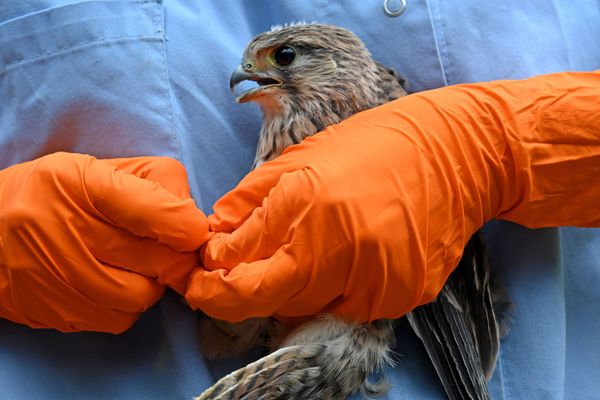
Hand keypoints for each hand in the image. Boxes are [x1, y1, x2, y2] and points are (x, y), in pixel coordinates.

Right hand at [0, 152, 208, 332]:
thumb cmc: (53, 193)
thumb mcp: (97, 168)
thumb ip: (152, 183)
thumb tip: (192, 221)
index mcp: (79, 182)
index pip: (156, 210)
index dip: (187, 225)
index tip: (190, 229)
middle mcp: (62, 228)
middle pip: (156, 259)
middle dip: (176, 258)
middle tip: (171, 251)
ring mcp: (53, 276)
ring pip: (140, 296)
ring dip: (152, 284)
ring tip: (138, 268)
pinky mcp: (50, 310)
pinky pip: (117, 319)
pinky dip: (127, 306)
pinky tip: (113, 285)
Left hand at [186, 71, 599, 322]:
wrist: (456, 153)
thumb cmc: (373, 145)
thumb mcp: (299, 159)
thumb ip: (249, 203)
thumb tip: (213, 239)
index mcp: (306, 206)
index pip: (237, 277)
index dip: (208, 286)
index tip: (199, 281)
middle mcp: (340, 252)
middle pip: (266, 303)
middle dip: (242, 291)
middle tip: (241, 269)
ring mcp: (374, 281)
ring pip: (305, 308)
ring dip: (290, 287)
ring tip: (308, 247)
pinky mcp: (401, 297)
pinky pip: (346, 307)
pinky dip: (333, 288)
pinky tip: (350, 254)